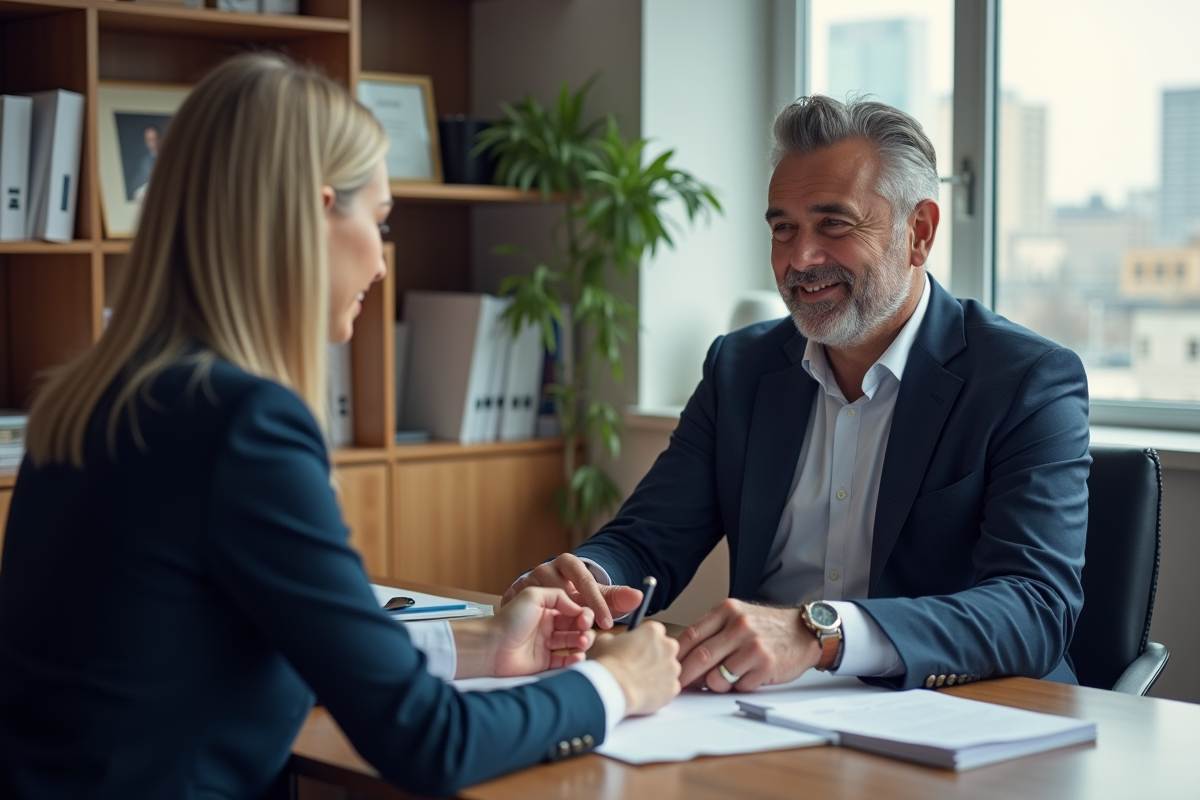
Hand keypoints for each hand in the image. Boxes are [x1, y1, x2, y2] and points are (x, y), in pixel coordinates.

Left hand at [452, 587, 595, 678]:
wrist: (492, 646)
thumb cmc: (510, 619)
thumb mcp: (533, 596)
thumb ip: (558, 596)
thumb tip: (578, 607)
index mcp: (546, 609)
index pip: (572, 610)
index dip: (582, 614)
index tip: (586, 618)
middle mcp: (547, 626)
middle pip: (575, 627)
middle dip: (584, 629)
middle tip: (584, 632)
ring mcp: (546, 645)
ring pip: (572, 644)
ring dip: (582, 643)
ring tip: (582, 643)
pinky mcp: (544, 663)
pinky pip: (564, 661)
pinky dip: (574, 659)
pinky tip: (577, 656)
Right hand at [501, 553, 643, 629]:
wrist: (541, 603)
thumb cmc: (573, 599)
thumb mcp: (596, 597)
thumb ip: (618, 597)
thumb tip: (639, 596)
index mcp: (567, 563)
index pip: (585, 580)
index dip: (597, 603)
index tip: (606, 624)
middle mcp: (545, 568)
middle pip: (562, 590)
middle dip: (577, 614)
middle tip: (589, 634)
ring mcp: (526, 579)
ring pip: (544, 602)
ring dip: (558, 623)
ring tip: (572, 642)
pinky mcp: (512, 593)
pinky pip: (526, 611)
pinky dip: (535, 627)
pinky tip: (546, 642)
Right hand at [589, 622, 680, 715]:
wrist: (613, 689)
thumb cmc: (608, 663)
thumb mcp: (604, 640)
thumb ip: (617, 638)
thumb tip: (615, 642)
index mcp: (653, 631)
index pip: (655, 630)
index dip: (645, 639)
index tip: (638, 646)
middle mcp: (668, 647)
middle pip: (666, 648)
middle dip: (656, 655)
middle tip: (639, 664)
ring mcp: (673, 668)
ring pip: (669, 668)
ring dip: (659, 672)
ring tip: (640, 680)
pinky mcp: (673, 687)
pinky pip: (669, 686)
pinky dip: (660, 689)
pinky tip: (645, 691)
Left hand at [675, 599, 820, 691]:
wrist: (802, 632)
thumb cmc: (766, 627)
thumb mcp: (737, 616)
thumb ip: (713, 631)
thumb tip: (684, 655)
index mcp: (727, 611)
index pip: (691, 634)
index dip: (676, 655)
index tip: (668, 666)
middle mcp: (739, 626)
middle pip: (700, 657)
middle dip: (686, 676)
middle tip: (679, 685)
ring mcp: (753, 646)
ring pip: (717, 677)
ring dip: (713, 685)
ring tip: (721, 679)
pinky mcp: (766, 666)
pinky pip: (739, 686)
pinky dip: (736, 687)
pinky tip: (745, 677)